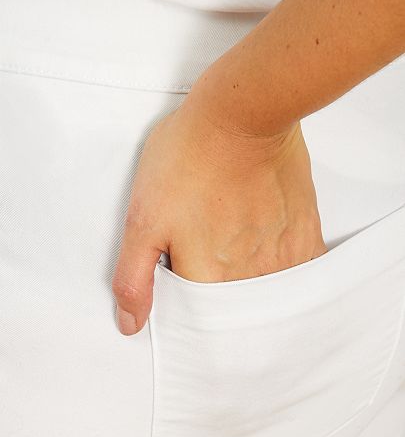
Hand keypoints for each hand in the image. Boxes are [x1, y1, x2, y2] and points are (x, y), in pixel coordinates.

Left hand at [112, 91, 327, 335]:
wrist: (244, 112)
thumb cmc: (190, 157)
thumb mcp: (142, 219)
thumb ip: (133, 279)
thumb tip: (130, 324)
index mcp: (208, 280)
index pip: (195, 321)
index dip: (183, 310)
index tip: (179, 283)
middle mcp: (250, 279)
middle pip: (231, 313)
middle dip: (216, 300)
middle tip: (207, 259)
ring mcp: (283, 260)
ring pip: (263, 298)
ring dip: (248, 288)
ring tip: (234, 252)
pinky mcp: (305, 238)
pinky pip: (296, 276)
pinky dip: (280, 274)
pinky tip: (266, 252)